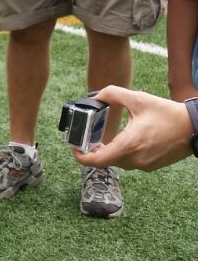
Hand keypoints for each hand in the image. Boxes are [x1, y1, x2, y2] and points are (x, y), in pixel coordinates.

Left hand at [73, 85, 192, 171]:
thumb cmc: (168, 114)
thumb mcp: (138, 99)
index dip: (81, 157)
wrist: (195, 128)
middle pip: (105, 161)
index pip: (97, 161)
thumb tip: (95, 97)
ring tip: (102, 139)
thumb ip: (113, 94)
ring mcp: (144, 165)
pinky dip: (122, 153)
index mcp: (129, 145)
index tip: (74, 148)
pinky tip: (123, 141)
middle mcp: (135, 159)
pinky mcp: (151, 166)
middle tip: (87, 139)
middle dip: (93, 151)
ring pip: (117, 162)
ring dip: (108, 152)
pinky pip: (130, 162)